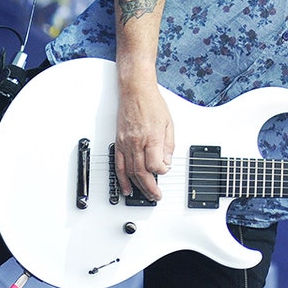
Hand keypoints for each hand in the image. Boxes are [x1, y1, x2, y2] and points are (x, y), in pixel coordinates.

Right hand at [114, 82, 174, 200]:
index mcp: (152, 137)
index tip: (165, 171)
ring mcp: (126, 143)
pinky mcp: (119, 142)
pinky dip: (122, 178)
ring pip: (130, 171)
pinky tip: (126, 187)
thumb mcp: (169, 124)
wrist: (135, 92)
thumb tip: (166, 163)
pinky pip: (118, 164)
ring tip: (144, 194)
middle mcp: (137, 142)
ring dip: (137, 186)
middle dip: (149, 187)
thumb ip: (168, 146)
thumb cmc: (152, 104)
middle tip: (155, 196)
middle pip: (142, 172)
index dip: (162, 171)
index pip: (156, 164)